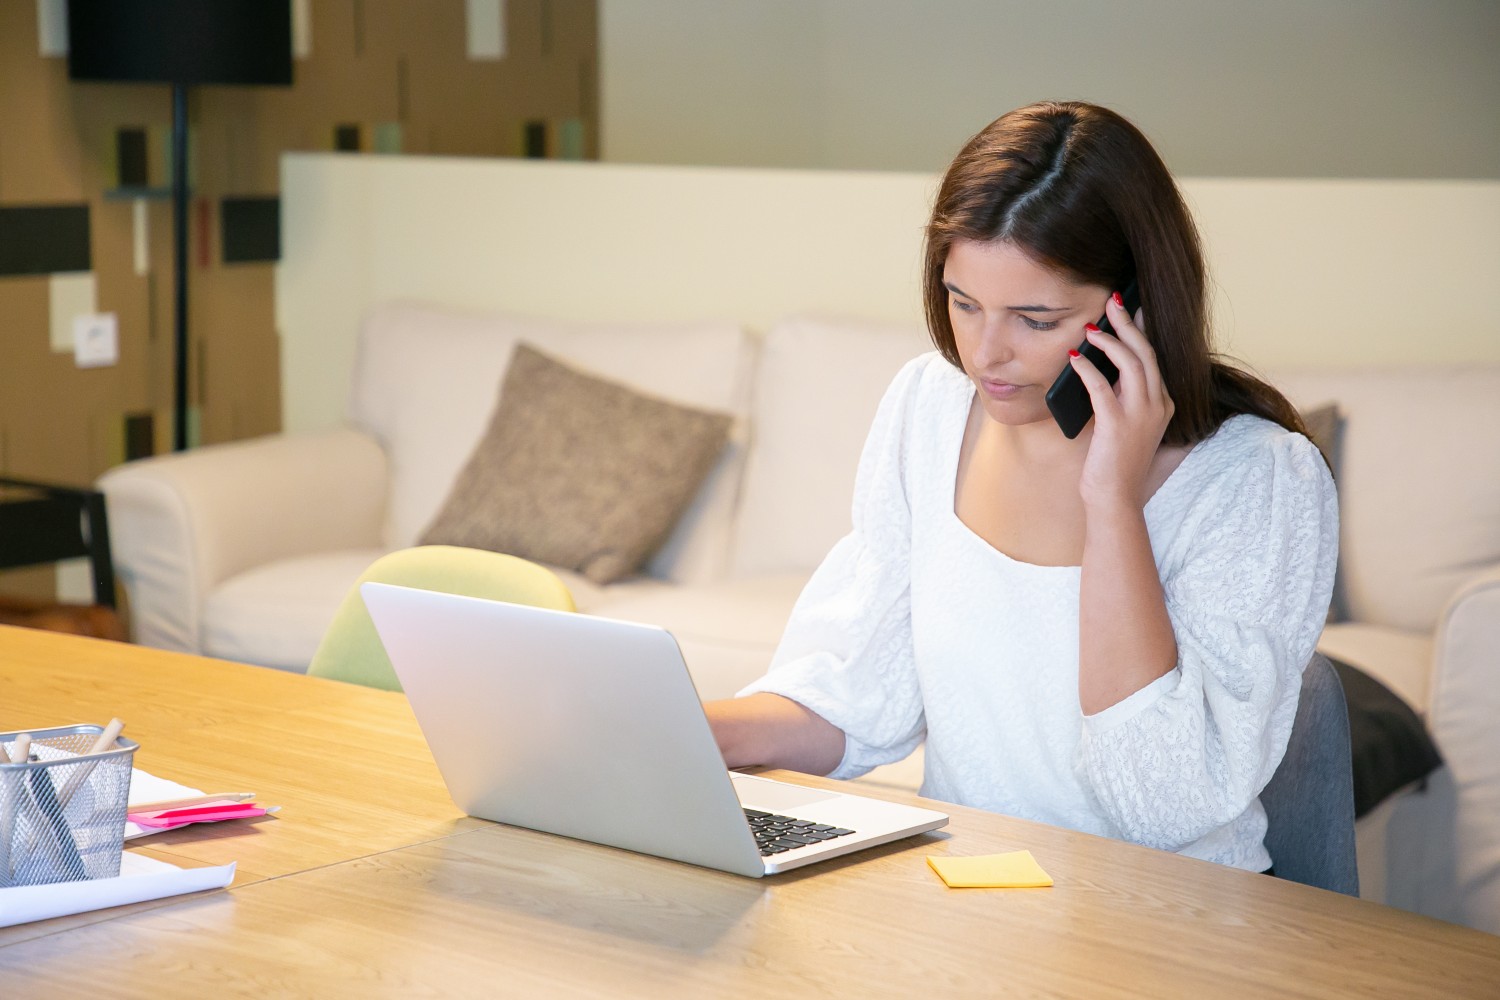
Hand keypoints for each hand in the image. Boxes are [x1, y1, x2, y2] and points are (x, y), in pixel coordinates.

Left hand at [1066, 292, 1174, 509]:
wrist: (1115, 496)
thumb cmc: (1114, 461)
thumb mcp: (1123, 422)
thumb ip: (1119, 396)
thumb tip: (1099, 366)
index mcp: (1161, 403)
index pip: (1153, 357)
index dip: (1140, 330)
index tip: (1130, 309)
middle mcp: (1157, 405)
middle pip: (1145, 352)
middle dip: (1127, 323)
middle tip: (1112, 301)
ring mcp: (1140, 414)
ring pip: (1130, 363)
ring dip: (1109, 341)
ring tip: (1090, 328)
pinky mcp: (1117, 424)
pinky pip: (1102, 386)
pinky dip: (1087, 368)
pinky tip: (1073, 358)